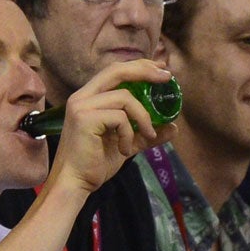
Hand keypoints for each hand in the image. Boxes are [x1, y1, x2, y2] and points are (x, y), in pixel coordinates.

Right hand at [50, 59, 176, 192]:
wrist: (75, 183)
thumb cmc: (95, 164)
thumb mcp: (127, 144)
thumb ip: (146, 134)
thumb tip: (173, 127)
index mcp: (89, 98)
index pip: (115, 71)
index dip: (139, 66)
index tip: (161, 69)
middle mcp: (82, 96)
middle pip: (117, 71)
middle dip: (145, 71)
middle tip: (167, 78)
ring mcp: (82, 106)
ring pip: (125, 97)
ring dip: (142, 117)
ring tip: (147, 135)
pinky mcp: (85, 119)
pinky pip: (120, 117)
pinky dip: (129, 134)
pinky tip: (125, 150)